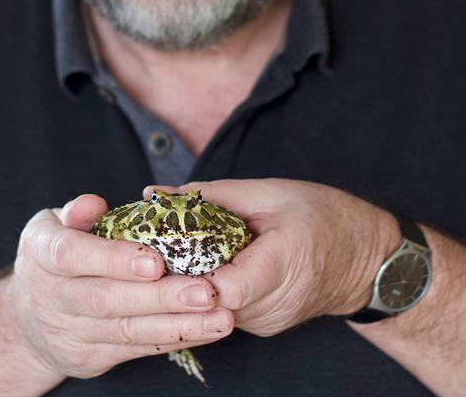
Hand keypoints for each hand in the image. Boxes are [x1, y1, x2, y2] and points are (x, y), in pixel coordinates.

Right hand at [8, 195, 233, 378]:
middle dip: (159, 298)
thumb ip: (77, 212)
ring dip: (178, 325)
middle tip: (206, 291)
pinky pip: (136, 349)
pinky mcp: (89, 358)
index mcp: (40, 253)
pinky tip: (206, 330)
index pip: (71, 256)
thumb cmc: (56, 258)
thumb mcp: (55, 226)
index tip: (156, 262)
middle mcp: (50, 297)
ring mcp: (69, 333)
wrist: (30, 318)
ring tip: (220, 318)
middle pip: (106, 300)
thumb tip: (94, 203)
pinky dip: (174, 339)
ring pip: (127, 331)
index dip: (113, 259)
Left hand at [144, 179, 399, 336]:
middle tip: (161, 247)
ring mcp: (268, 321)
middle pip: (207, 300)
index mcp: (281, 263)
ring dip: (194, 282)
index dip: (186, 274)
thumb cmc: (322, 217)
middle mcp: (274, 303)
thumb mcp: (269, 192)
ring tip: (189, 253)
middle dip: (179, 274)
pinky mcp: (263, 326)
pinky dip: (213, 290)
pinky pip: (224, 311)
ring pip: (210, 308)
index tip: (162, 253)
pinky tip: (215, 267)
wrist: (364, 259)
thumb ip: (209, 196)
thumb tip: (154, 195)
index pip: (222, 288)